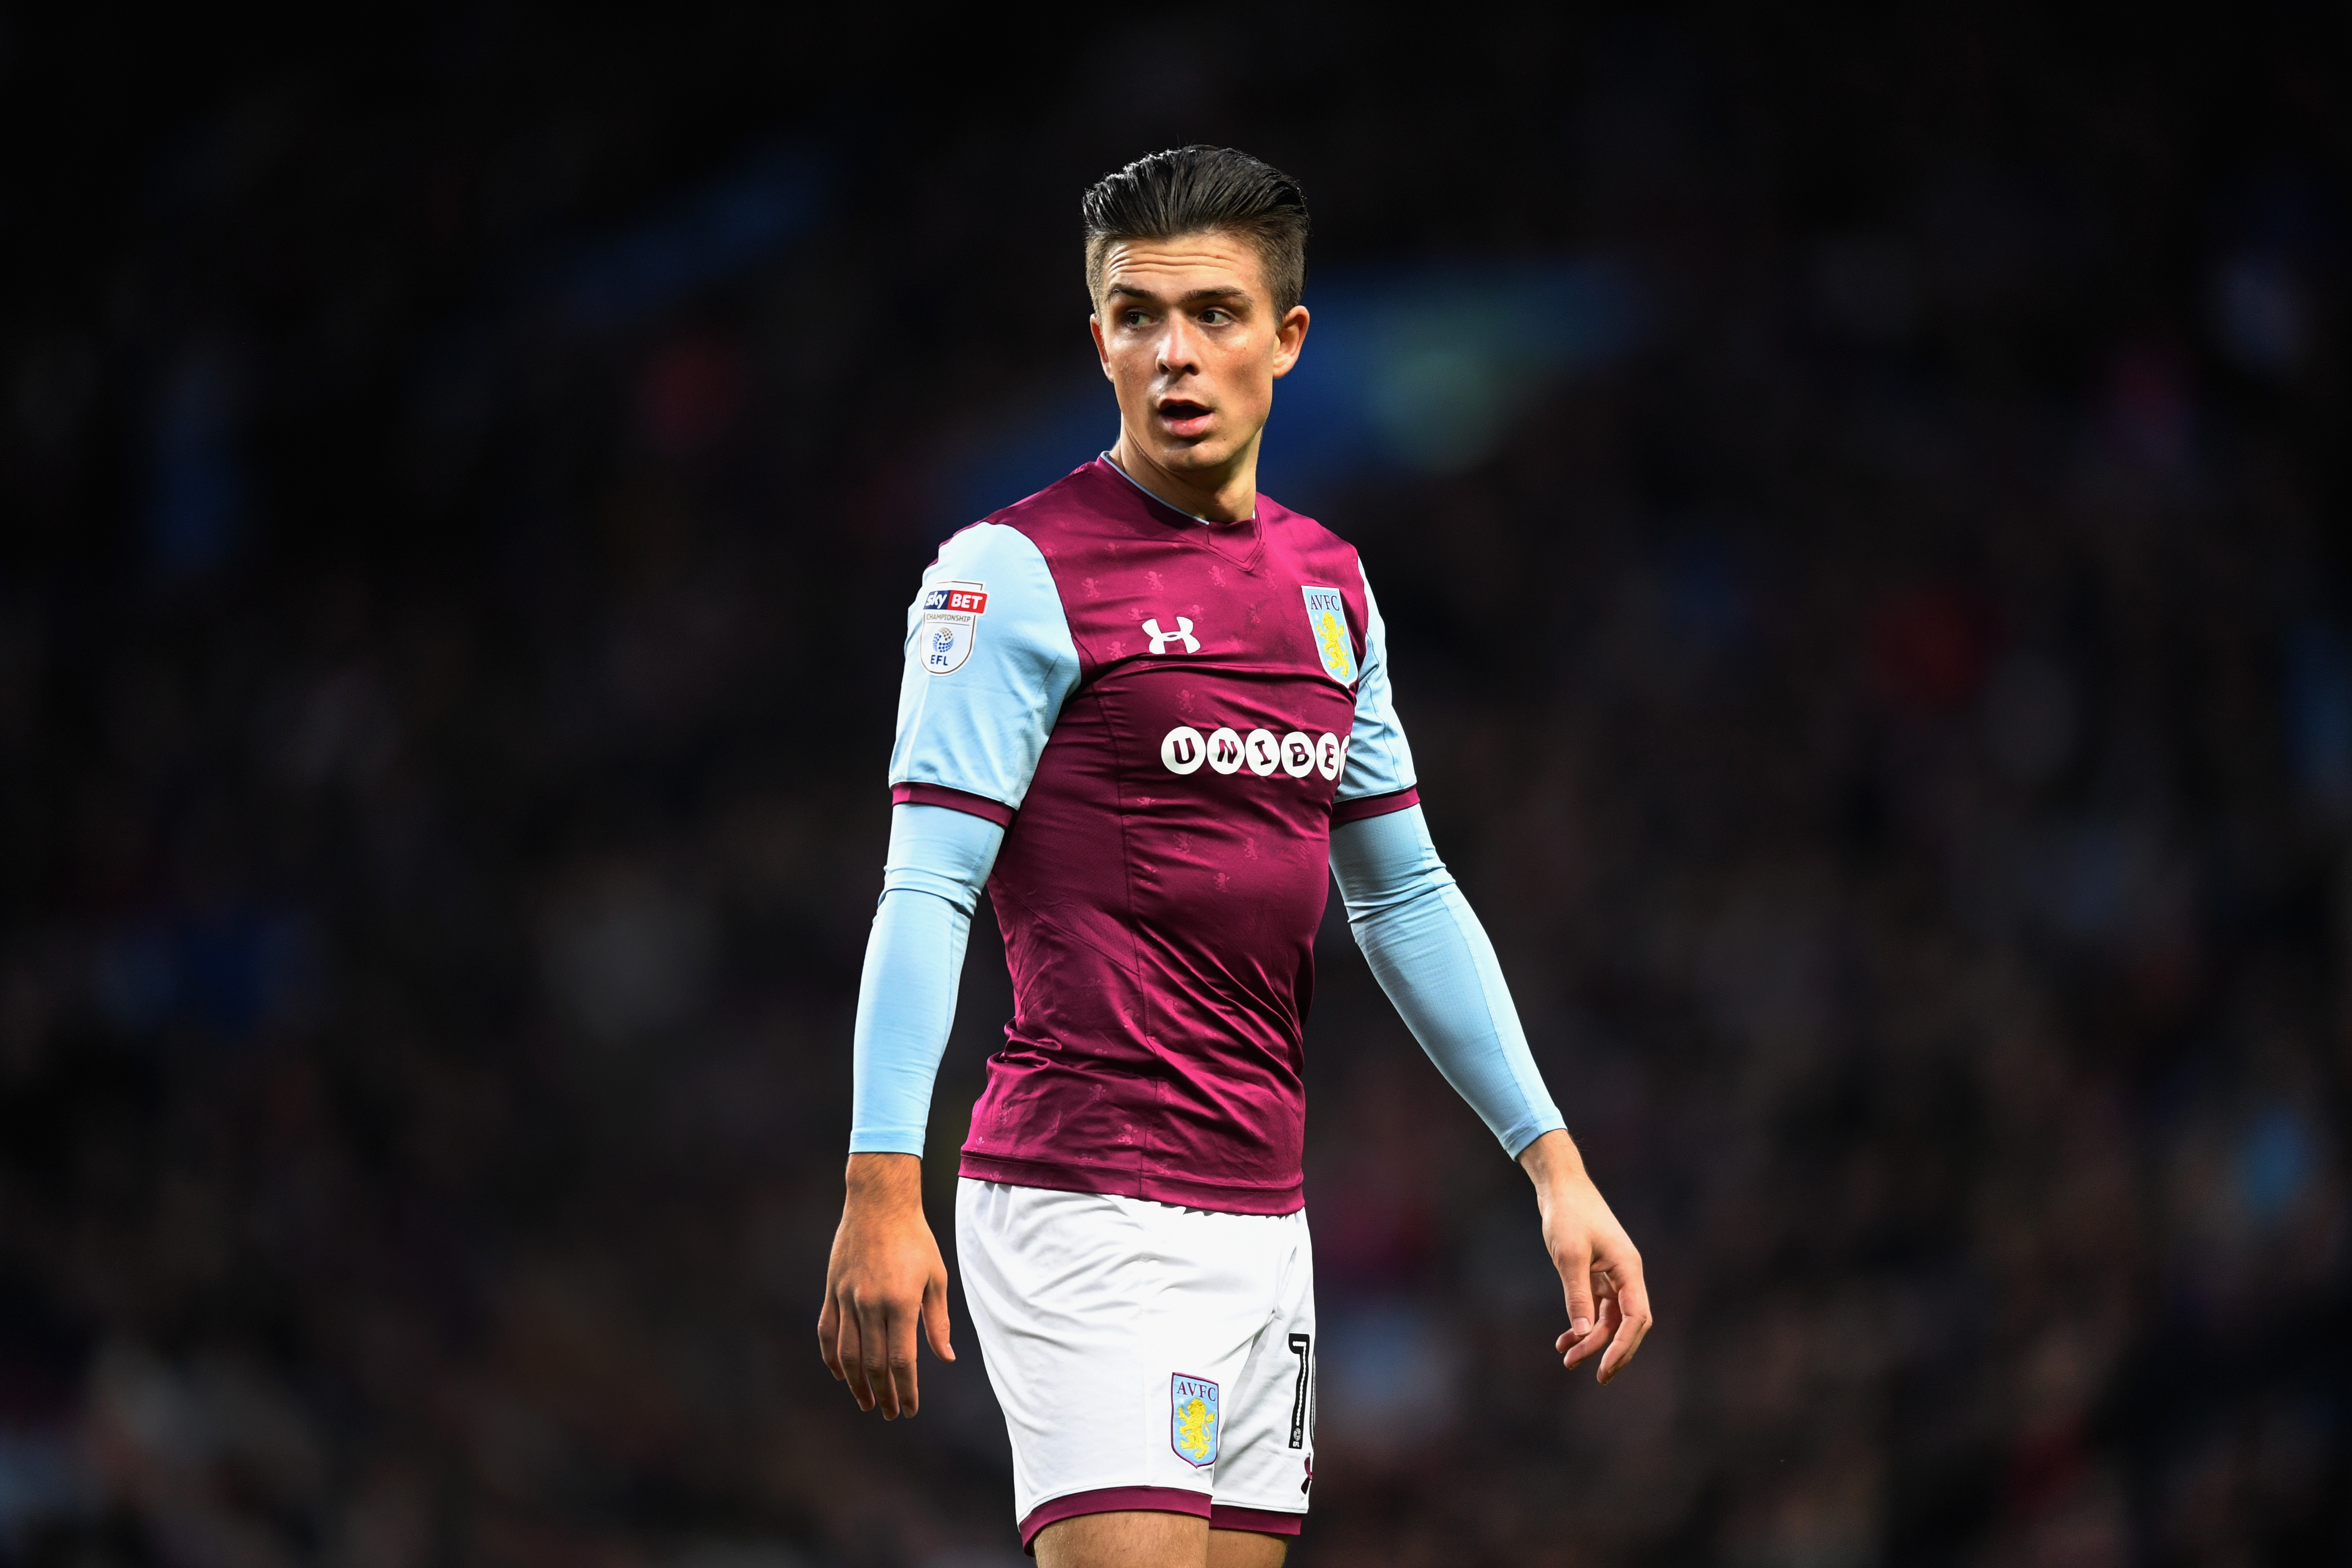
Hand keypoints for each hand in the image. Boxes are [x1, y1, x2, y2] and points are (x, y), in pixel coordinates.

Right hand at [817, 1153, 954, 1417]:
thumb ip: (938, 1321)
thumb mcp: (936, 1277)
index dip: (906, 1390)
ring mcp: (846, 1298)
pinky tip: (840, 1375)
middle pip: (874, 1364)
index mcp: (900, 1302)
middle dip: (884, 1394)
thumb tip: (946, 1358)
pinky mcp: (832, 1290)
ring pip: (847, 1354)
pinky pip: (827, 1332)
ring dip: (857, 1384)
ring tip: (867, 1402)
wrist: (879, 1202)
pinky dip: (831, 1357)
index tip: (910, 1409)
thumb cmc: (915, 1238)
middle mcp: (870, 1304)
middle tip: (892, 1413)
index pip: (902, 1361)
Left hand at [1518, 1129, 1651, 1383]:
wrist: (1561, 1187)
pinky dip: (1583, 1324)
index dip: (1624, 1346)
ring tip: (1567, 1358)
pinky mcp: (1598, 1273)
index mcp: (1628, 1269)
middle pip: (1629, 1324)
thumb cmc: (1568, 1215)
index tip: (1605, 1368)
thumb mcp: (1569, 1256)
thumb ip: (1577, 1295)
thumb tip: (1583, 1333)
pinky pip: (1597, 1308)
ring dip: (1592, 1340)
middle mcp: (1626, 1274)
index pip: (1636, 1317)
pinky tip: (1565, 1339)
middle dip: (1613, 1351)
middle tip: (1595, 1376)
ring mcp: (1613, 1274)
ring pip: (1611, 1319)